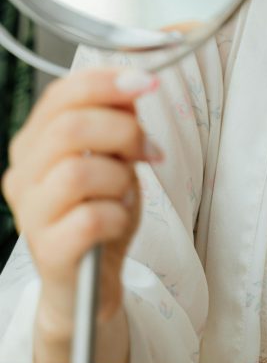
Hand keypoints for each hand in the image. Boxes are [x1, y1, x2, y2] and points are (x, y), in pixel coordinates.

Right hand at [1, 67, 162, 337]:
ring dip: (119, 177)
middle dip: (122, 130)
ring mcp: (30, 215)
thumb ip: (119, 118)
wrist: (91, 280)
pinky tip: (119, 218)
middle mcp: (22, 175)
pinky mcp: (48, 252)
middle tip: (147, 150)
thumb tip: (134, 84)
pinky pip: (89, 218)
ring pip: (77, 172)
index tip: (146, 82)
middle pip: (69, 128)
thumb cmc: (101, 208)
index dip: (105, 82)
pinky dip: (118, 213)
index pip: (60, 95)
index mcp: (34, 143)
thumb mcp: (115, 155)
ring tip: (126, 192)